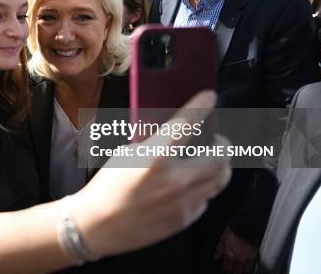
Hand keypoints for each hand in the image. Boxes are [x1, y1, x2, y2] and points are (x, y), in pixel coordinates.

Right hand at [73, 91, 231, 256]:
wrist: (97, 224)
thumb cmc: (107, 186)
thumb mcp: (125, 154)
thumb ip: (154, 143)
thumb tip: (177, 133)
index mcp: (155, 156)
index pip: (188, 122)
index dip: (202, 105)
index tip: (210, 96)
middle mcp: (174, 179)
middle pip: (220, 155)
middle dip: (222, 144)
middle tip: (217, 139)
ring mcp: (182, 202)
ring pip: (220, 179)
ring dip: (219, 166)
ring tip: (210, 160)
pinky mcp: (183, 219)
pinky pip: (205, 199)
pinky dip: (202, 188)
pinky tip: (191, 185)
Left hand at [215, 227, 256, 273]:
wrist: (247, 226)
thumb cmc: (235, 230)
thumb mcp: (223, 238)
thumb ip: (219, 249)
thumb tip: (217, 256)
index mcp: (229, 254)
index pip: (226, 268)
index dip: (224, 272)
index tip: (223, 272)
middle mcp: (237, 258)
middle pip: (234, 272)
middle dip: (231, 273)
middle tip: (229, 273)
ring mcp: (246, 259)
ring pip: (242, 272)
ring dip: (239, 273)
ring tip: (236, 273)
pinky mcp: (253, 257)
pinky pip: (250, 268)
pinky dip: (247, 271)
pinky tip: (245, 272)